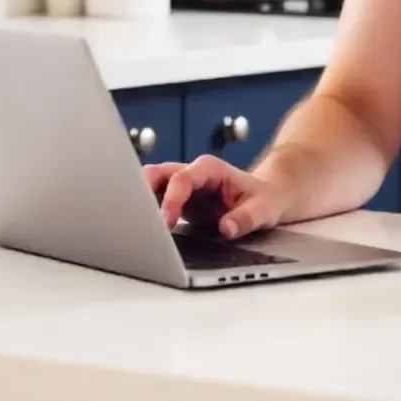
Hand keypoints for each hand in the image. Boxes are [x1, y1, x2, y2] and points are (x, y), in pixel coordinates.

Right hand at [144, 155, 288, 239]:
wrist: (266, 197)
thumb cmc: (265, 199)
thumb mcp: (264, 209)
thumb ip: (246, 218)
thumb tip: (226, 228)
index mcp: (210, 169)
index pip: (182, 179)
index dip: (171, 199)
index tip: (165, 222)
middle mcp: (192, 173)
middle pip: (156, 174)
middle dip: (142, 194)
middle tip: (137, 222)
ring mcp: (181, 186)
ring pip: (149, 185)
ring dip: (139, 203)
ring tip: (133, 228)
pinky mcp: (176, 200)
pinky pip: (152, 201)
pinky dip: (143, 212)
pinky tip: (140, 231)